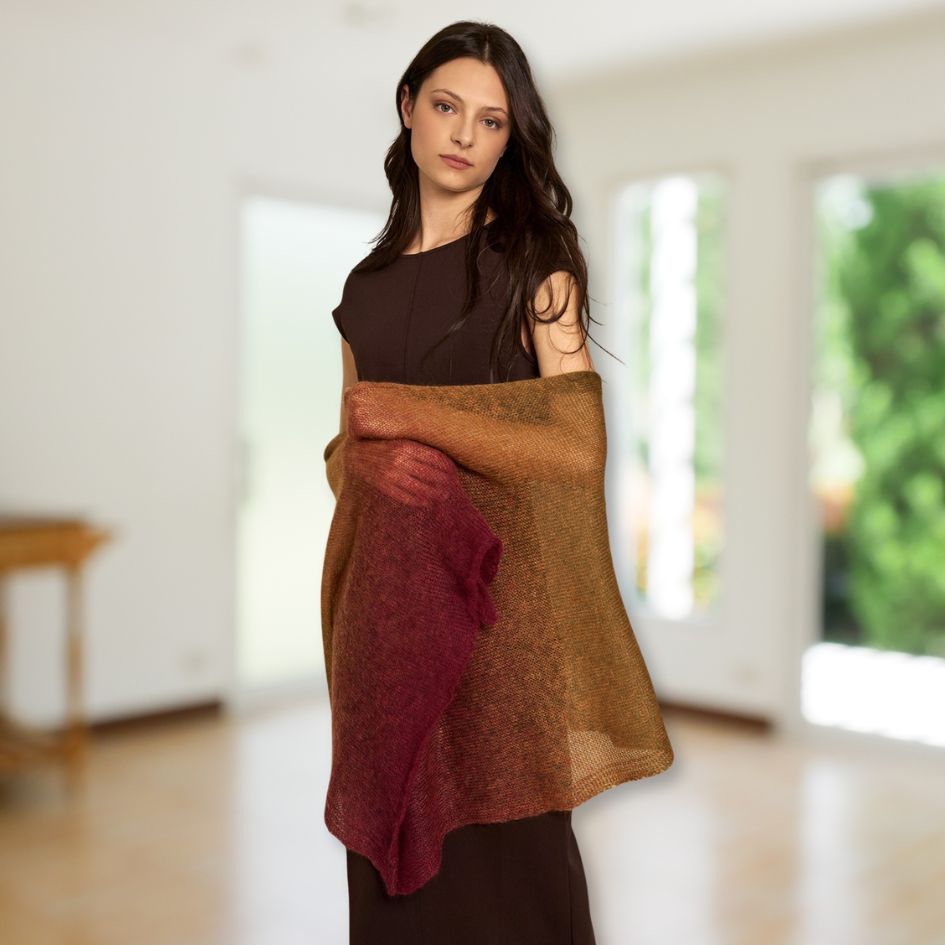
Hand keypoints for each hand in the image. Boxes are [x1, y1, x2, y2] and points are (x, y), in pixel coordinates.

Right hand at [344, 437, 458, 507]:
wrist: (355, 453)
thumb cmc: (382, 445)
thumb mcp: (399, 440)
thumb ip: (416, 446)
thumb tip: (441, 455)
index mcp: (405, 446)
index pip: (433, 458)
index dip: (446, 466)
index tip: (455, 472)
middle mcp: (399, 460)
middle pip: (428, 473)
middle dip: (443, 481)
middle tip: (453, 486)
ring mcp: (391, 474)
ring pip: (418, 487)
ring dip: (433, 493)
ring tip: (444, 496)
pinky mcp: (384, 485)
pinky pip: (404, 496)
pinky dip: (417, 501)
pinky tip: (427, 503)